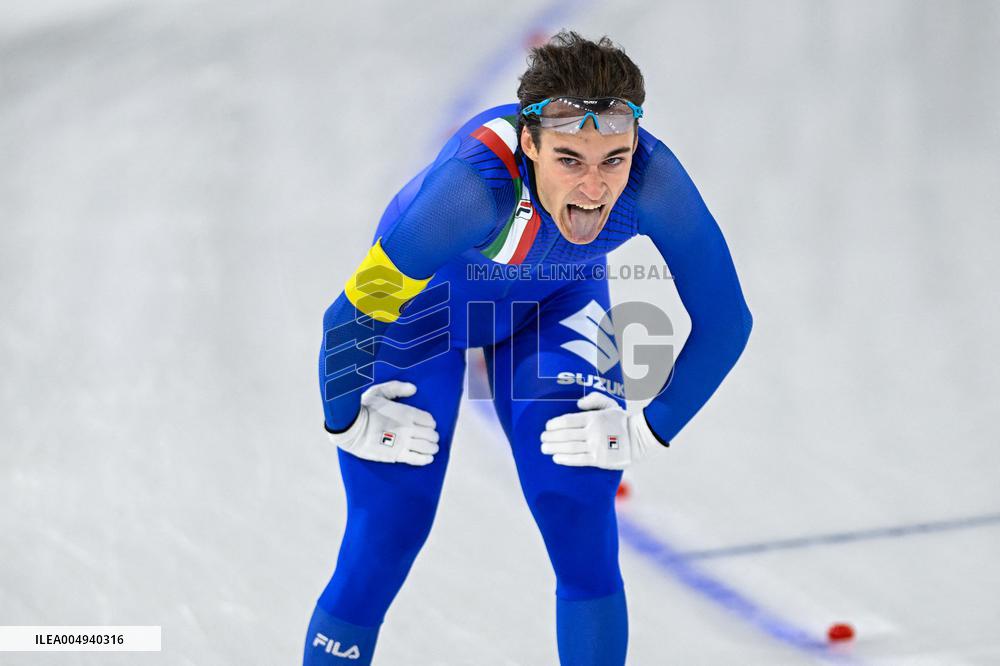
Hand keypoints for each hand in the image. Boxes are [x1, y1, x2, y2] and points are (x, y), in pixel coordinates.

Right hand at [327, 381, 439, 465]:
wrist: (350, 428)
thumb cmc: (363, 408)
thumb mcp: (379, 392)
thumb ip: (397, 388)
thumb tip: (414, 389)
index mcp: (407, 412)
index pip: (429, 420)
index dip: (430, 423)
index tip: (428, 425)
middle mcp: (409, 428)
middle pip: (430, 434)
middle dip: (432, 436)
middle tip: (431, 437)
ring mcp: (404, 442)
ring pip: (427, 447)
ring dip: (432, 447)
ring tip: (432, 448)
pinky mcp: (397, 455)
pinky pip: (417, 459)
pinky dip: (426, 459)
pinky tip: (429, 458)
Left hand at [540, 392, 665, 469]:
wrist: (640, 440)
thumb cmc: (622, 421)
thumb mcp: (610, 404)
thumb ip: (594, 399)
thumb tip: (577, 404)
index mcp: (593, 418)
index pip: (568, 420)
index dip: (554, 424)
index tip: (547, 426)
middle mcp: (593, 432)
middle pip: (565, 435)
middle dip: (550, 437)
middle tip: (541, 438)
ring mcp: (596, 446)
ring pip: (569, 447)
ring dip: (553, 447)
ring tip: (544, 448)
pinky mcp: (599, 460)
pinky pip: (578, 460)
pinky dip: (565, 459)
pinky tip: (556, 457)